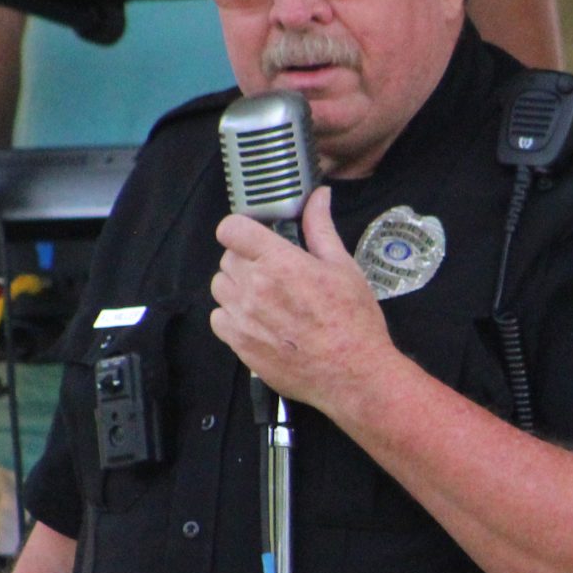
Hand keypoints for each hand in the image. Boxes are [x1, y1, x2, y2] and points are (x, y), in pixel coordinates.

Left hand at [208, 187, 396, 411]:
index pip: (232, 229)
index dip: (241, 229)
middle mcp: (255, 288)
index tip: (253, 236)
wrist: (353, 374)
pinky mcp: (240, 345)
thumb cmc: (354, 322)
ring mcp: (244, 318)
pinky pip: (218, 319)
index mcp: (280, 262)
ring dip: (237, 287)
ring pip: (220, 287)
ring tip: (265, 298)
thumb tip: (318, 198)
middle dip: (246, 259)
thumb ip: (321, 228)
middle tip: (272, 271)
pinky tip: (258, 321)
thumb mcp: (343, 267)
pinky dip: (232, 317)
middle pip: (227, 258)